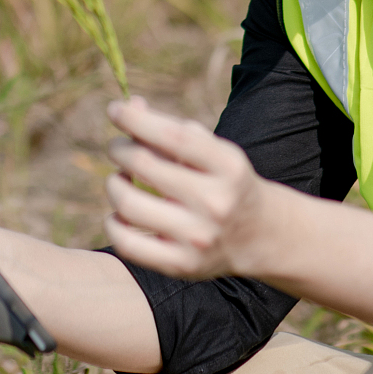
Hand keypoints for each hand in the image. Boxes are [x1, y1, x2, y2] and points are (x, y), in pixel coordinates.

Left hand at [103, 96, 277, 279]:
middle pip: (143, 165)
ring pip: (127, 204)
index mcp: (228, 166)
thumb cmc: (223, 181)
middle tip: (119, 148)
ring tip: (121, 179)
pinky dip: (113, 222)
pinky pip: (125, 242)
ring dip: (114, 184)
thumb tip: (127, 108)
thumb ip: (170, 128)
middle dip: (120, 149)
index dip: (135, 119)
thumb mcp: (211, 151)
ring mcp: (198, 238)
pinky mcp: (181, 265)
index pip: (172, 135)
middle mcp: (216, 203)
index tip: (115, 109)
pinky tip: (121, 212)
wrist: (259, 235)